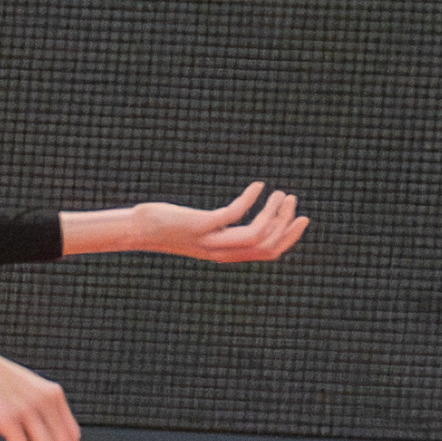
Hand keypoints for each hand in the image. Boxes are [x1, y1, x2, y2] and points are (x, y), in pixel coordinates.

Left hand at [115, 181, 309, 263]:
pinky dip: (251, 199)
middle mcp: (220, 252)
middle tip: (291, 199)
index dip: (289, 238)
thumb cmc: (170, 228)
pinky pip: (234, 214)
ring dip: (273, 212)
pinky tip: (257, 185)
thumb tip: (238, 220)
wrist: (138, 231)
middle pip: (266, 245)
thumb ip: (221, 231)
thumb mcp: (201, 233)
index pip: (267, 254)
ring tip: (278, 193)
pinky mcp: (200, 226)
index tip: (303, 218)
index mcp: (225, 255)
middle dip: (285, 223)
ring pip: (255, 233)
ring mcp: (211, 240)